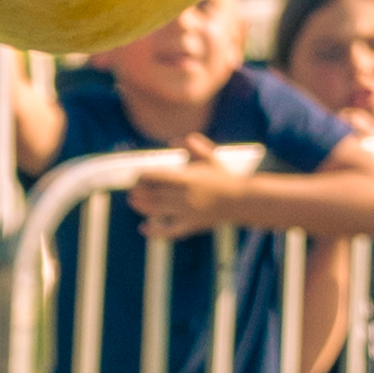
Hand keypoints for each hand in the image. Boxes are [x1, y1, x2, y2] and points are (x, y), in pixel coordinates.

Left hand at [130, 153, 263, 238]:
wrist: (240, 200)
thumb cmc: (224, 177)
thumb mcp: (211, 156)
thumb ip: (193, 145)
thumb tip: (173, 140)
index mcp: (187, 178)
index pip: (158, 176)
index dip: (144, 176)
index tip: (139, 176)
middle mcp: (184, 195)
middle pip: (154, 194)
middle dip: (140, 192)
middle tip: (133, 190)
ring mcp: (186, 212)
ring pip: (156, 211)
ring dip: (141, 207)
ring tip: (133, 202)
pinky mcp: (190, 226)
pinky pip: (168, 231)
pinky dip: (154, 231)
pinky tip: (143, 228)